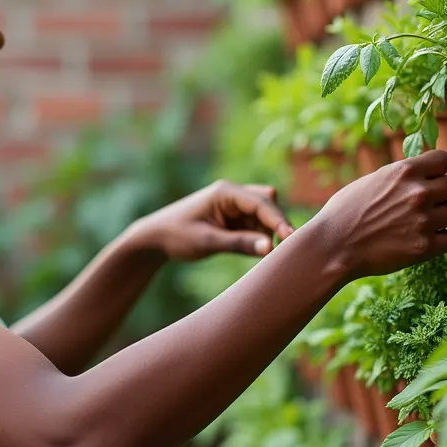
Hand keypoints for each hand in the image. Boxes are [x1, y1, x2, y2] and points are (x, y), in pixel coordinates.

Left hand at [129, 180, 296, 260]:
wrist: (155, 238)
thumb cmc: (177, 236)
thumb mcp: (208, 241)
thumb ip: (239, 243)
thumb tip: (270, 248)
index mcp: (225, 192)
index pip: (261, 202)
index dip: (278, 220)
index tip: (292, 238)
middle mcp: (232, 194)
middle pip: (267, 204)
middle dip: (275, 225)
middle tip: (279, 251)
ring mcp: (233, 206)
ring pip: (263, 216)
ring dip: (265, 233)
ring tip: (258, 254)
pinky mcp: (233, 218)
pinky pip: (254, 225)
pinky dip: (257, 238)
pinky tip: (253, 252)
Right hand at [303, 149, 446, 278]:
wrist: (333, 246)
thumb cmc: (345, 213)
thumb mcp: (372, 181)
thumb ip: (400, 176)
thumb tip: (421, 172)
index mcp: (404, 171)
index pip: (445, 159)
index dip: (438, 170)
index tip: (429, 180)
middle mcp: (418, 193)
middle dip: (444, 194)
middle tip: (428, 204)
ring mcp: (423, 220)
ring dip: (444, 217)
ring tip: (423, 223)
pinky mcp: (424, 247)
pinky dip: (438, 242)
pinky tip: (420, 240)